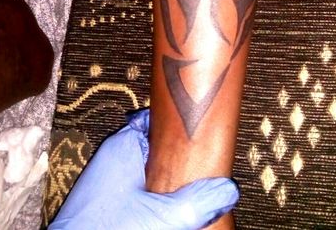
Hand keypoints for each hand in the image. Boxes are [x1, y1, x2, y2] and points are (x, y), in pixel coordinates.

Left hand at [49, 109, 238, 229]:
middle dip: (177, 155)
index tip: (201, 128)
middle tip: (201, 165)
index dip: (181, 124)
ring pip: (146, 166)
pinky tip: (165, 206)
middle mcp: (114, 154)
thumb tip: (229, 190)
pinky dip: (152, 191)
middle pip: (155, 144)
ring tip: (188, 186)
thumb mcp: (163, 216)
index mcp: (124, 144)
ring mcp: (108, 176)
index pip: (157, 119)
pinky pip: (137, 184)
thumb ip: (198, 202)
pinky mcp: (106, 196)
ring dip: (165, 176)